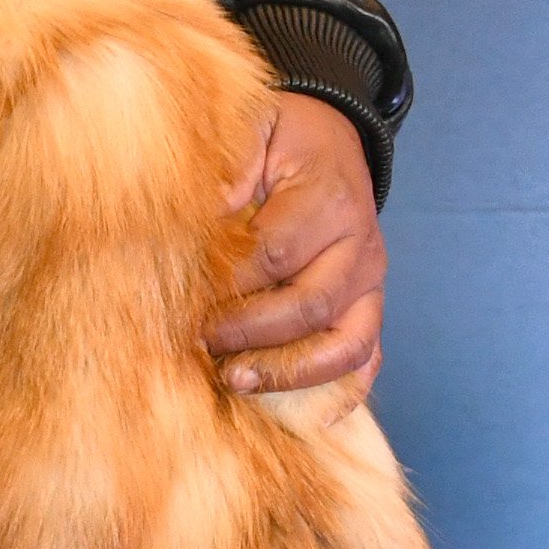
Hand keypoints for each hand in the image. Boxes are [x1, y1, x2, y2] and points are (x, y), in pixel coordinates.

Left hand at [207, 91, 384, 396]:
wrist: (329, 137)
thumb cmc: (278, 140)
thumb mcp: (249, 131)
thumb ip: (225, 171)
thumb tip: (194, 224)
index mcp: (328, 198)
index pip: (274, 253)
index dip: (226, 283)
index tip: (178, 300)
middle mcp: (359, 246)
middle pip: (308, 305)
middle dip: (247, 332)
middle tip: (194, 343)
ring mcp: (370, 283)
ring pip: (345, 344)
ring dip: (289, 371)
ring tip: (236, 382)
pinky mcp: (368, 307)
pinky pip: (366, 358)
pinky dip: (340, 391)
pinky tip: (303, 416)